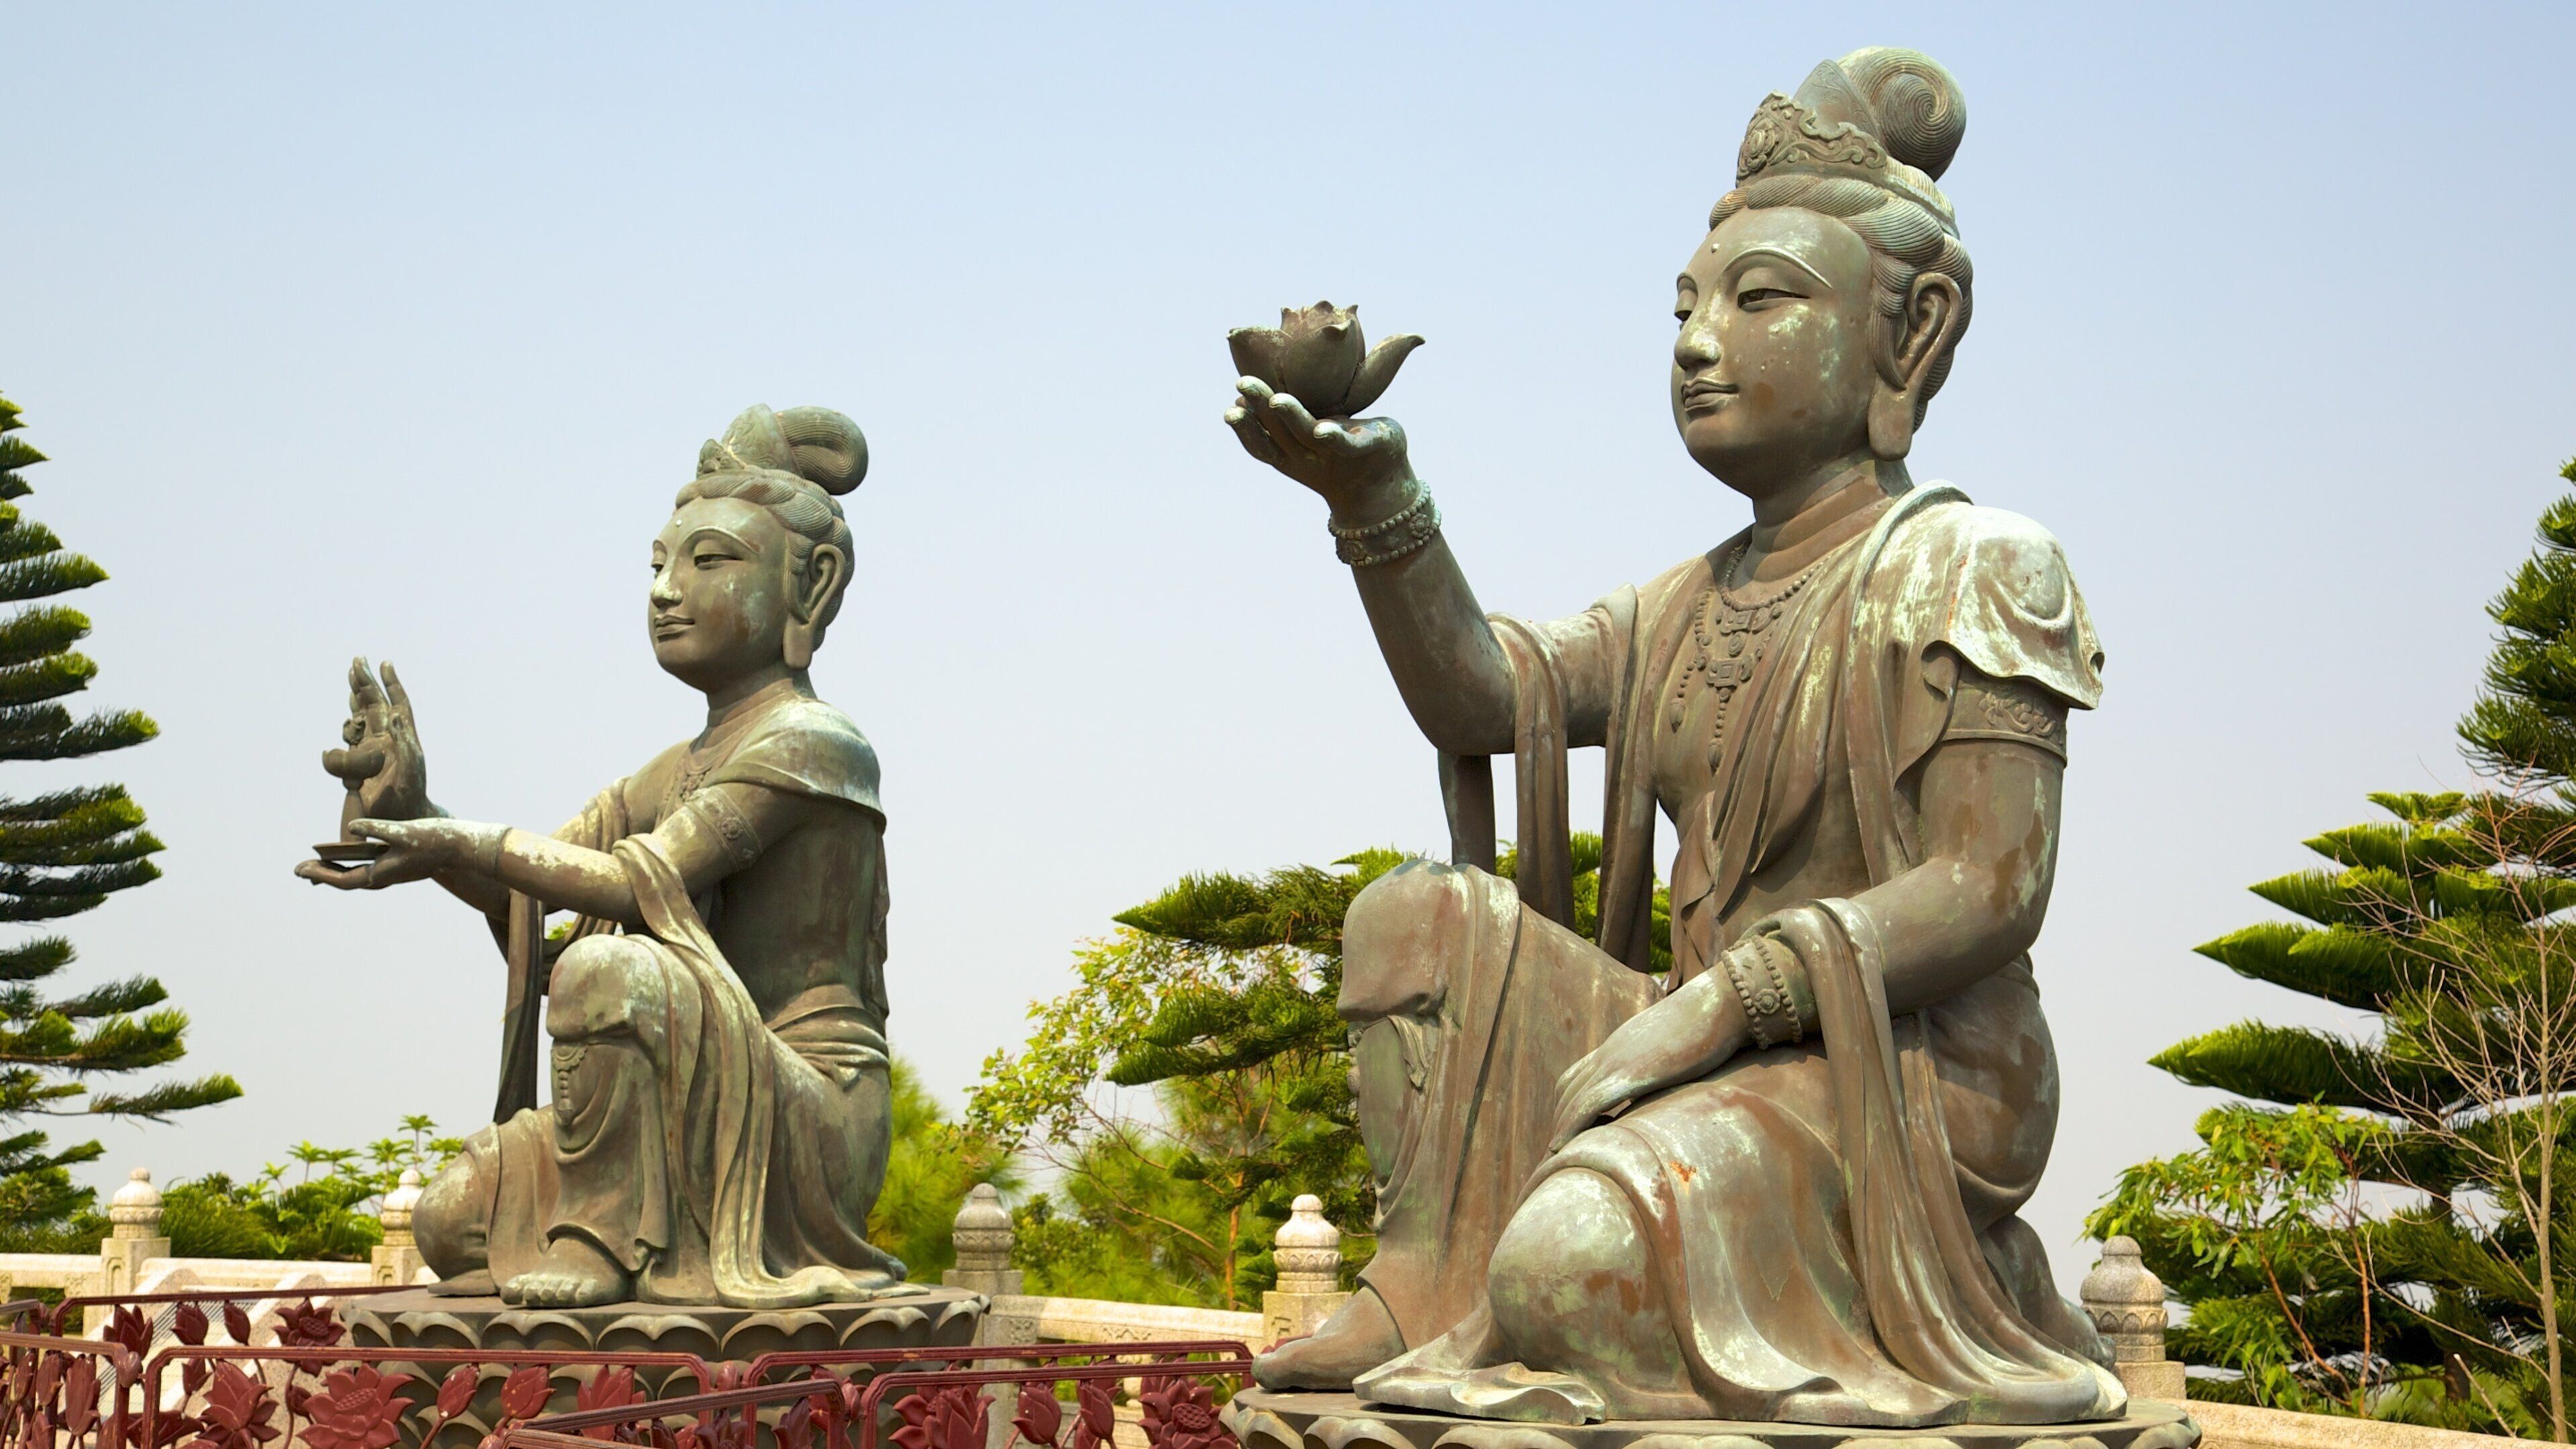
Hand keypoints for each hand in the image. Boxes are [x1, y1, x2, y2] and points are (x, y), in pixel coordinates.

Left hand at [295, 818, 499, 890]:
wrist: (463, 847)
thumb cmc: (435, 840)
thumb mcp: (403, 831)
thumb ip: (375, 829)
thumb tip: (352, 828)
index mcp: (383, 873)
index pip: (343, 878)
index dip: (320, 874)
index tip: (299, 869)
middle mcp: (386, 875)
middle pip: (347, 879)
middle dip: (323, 873)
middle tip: (300, 868)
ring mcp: (394, 870)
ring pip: (358, 874)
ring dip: (337, 869)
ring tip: (320, 862)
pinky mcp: (401, 862)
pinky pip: (370, 865)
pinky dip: (355, 861)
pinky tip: (352, 851)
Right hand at [323, 658, 429, 822]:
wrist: (399, 817)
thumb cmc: (408, 796)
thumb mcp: (410, 769)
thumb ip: (404, 742)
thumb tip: (397, 715)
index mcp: (402, 737)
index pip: (398, 704)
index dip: (391, 684)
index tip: (385, 663)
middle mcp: (387, 739)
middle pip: (375, 704)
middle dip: (366, 682)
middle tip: (358, 660)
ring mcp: (372, 748)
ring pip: (362, 716)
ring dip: (356, 697)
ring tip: (353, 676)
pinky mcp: (359, 761)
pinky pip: (350, 737)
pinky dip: (348, 724)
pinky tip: (349, 718)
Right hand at [1224, 377, 1413, 517]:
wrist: (1383, 488)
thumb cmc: (1341, 451)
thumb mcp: (1306, 436)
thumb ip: (1283, 420)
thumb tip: (1244, 396)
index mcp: (1290, 455)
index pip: (1262, 444)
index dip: (1244, 429)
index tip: (1230, 409)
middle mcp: (1307, 457)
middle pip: (1278, 432)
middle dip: (1259, 408)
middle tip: (1242, 383)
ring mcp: (1334, 455)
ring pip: (1306, 434)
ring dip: (1291, 416)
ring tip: (1276, 400)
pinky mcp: (1365, 448)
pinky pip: (1345, 444)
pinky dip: (1332, 438)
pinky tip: (1322, 430)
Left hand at [1546, 971, 1746, 1151]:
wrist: (1721, 1002)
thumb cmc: (1710, 1023)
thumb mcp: (1678, 1045)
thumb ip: (1663, 1061)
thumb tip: (1671, 1077)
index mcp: (1621, 1045)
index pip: (1579, 1074)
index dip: (1569, 1102)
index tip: (1568, 1128)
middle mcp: (1611, 1052)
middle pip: (1569, 1088)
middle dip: (1560, 1118)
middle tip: (1555, 1150)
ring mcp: (1618, 1061)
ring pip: (1572, 1098)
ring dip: (1560, 1127)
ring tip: (1555, 1155)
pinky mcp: (1631, 1073)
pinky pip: (1589, 1103)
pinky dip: (1570, 1125)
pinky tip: (1562, 1146)